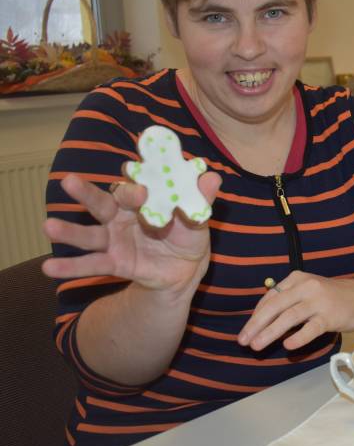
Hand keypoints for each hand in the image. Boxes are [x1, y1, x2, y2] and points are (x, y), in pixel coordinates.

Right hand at [42, 172, 221, 292]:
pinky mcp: (114, 262)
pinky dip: (70, 266)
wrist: (186, 270)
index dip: (133, 178)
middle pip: (102, 201)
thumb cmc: (188, 233)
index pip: (134, 183)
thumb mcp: (198, 217)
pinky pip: (92, 264)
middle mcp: (122, 215)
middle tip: (68, 181)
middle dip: (86, 192)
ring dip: (69, 230)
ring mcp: (115, 238)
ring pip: (89, 233)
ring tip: (48, 226)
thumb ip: (200, 198)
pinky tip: (49, 268)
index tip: (136, 175)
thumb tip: (213, 177)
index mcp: (142, 198)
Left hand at [238, 271, 353, 350]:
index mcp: (297, 278)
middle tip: (243, 340)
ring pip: (288, 317)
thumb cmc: (333, 297)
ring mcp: (319, 301)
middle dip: (256, 324)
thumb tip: (261, 320)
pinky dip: (298, 337)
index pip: (270, 297)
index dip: (256, 316)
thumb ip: (288, 300)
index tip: (247, 330)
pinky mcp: (330, 316)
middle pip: (275, 306)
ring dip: (270, 333)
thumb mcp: (309, 290)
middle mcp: (306, 287)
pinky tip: (287, 346)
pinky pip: (310, 328)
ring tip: (257, 346)